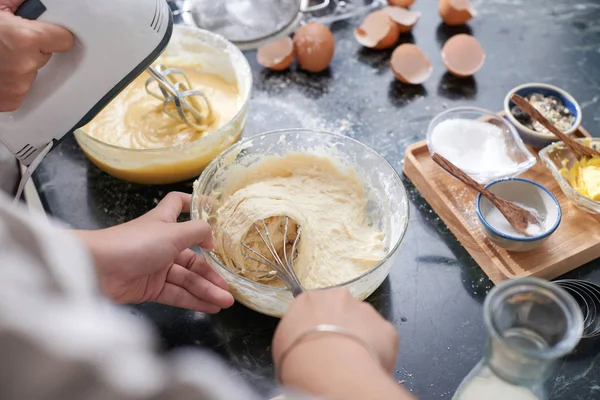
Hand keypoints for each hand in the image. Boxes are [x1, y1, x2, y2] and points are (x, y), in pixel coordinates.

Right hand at [0, 0, 73, 110]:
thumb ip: (17, 3)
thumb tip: (34, 3)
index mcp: (24, 39)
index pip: (63, 39)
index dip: (54, 33)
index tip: (48, 32)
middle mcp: (24, 65)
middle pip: (45, 55)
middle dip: (32, 47)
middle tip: (9, 41)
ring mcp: (18, 86)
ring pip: (32, 72)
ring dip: (20, 64)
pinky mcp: (11, 101)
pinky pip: (21, 88)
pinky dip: (11, 81)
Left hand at [76, 192, 233, 313]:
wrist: (97, 269)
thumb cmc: (135, 243)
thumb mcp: (171, 233)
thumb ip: (197, 232)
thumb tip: (212, 237)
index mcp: (164, 223)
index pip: (178, 205)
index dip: (195, 204)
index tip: (214, 209)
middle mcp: (162, 244)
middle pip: (192, 256)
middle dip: (211, 271)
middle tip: (228, 285)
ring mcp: (156, 267)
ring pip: (187, 278)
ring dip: (206, 289)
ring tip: (226, 300)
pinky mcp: (149, 288)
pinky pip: (176, 294)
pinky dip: (194, 300)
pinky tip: (211, 306)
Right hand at [273, 288, 397, 372]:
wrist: (329, 371)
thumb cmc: (300, 360)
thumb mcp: (282, 346)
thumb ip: (295, 335)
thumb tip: (302, 345)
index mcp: (309, 300)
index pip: (313, 307)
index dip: (316, 325)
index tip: (316, 340)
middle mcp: (338, 297)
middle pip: (341, 310)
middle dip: (340, 327)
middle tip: (334, 351)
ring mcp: (364, 310)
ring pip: (364, 323)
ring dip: (360, 338)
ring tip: (351, 362)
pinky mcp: (385, 327)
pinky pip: (382, 339)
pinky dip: (377, 351)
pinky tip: (366, 365)